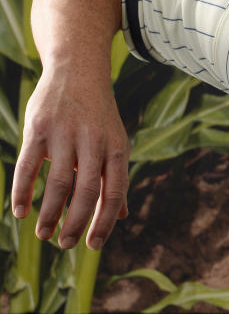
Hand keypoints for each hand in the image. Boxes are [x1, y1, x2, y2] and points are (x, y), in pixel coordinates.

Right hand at [11, 67, 129, 249]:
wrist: (77, 70)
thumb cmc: (97, 115)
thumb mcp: (114, 142)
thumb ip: (115, 178)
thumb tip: (120, 216)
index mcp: (117, 147)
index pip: (115, 191)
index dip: (104, 221)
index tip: (94, 246)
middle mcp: (94, 141)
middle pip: (87, 191)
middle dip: (77, 223)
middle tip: (65, 244)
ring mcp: (66, 133)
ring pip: (58, 182)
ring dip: (50, 213)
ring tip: (44, 234)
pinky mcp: (39, 128)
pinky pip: (28, 166)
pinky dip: (23, 192)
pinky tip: (20, 213)